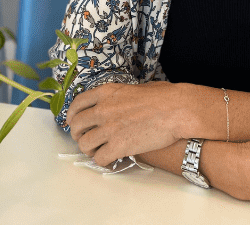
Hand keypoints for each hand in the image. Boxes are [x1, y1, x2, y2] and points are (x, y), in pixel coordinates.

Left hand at [66, 81, 189, 166]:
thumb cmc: (163, 97)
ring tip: (96, 151)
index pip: (77, 104)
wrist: (177, 110)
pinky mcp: (119, 146)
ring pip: (85, 144)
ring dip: (88, 149)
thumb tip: (118, 104)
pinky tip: (109, 160)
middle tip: (85, 139)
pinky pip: (100, 158)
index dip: (72, 115)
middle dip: (78, 134)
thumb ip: (119, 97)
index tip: (72, 122)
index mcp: (105, 93)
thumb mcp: (134, 88)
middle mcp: (102, 110)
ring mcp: (109, 128)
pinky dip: (102, 161)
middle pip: (76, 125)